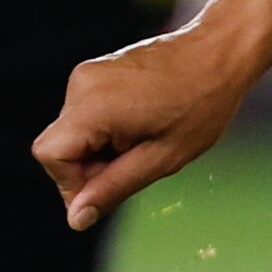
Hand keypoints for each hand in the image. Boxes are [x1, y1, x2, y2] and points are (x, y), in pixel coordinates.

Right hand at [33, 26, 254, 231]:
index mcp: (94, 104)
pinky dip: (106, 132)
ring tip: (145, 138)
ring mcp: (88, 74)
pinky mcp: (96, 72)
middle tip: (139, 160)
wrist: (220, 52)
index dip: (74, 182)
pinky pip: (85, 116)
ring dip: (101, 150)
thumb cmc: (201, 104)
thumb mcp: (161, 159)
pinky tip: (141, 124)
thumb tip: (76, 219)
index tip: (113, 183)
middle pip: (59, 146)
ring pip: (73, 134)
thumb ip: (113, 188)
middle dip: (91, 167)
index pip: (51, 156)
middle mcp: (82, 84)